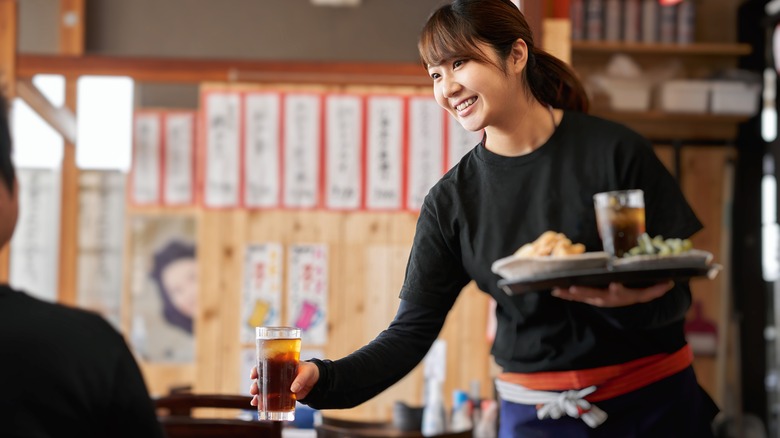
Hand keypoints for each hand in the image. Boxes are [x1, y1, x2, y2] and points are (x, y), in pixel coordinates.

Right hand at [249, 361, 320, 405]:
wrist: (314, 381)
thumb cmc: (309, 371)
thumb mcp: (306, 372)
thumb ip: (300, 379)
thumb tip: (293, 389)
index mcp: (279, 364)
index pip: (264, 365)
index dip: (256, 369)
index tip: (253, 375)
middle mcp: (275, 374)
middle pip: (261, 379)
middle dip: (255, 385)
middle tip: (254, 390)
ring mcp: (276, 385)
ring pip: (263, 390)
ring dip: (257, 395)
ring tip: (255, 401)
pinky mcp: (280, 394)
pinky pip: (269, 398)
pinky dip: (263, 402)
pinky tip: (259, 407)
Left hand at [551, 281, 672, 307]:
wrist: (626, 303)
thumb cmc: (636, 292)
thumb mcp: (648, 292)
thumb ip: (657, 289)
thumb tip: (669, 282)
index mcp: (622, 295)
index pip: (620, 292)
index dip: (617, 289)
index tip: (614, 284)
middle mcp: (607, 298)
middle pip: (595, 295)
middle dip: (584, 291)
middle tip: (574, 287)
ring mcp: (596, 299)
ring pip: (582, 297)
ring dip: (569, 294)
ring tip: (557, 289)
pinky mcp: (588, 298)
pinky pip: (575, 297)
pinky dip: (565, 294)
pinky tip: (554, 290)